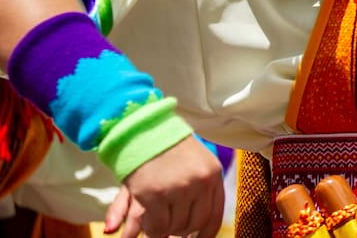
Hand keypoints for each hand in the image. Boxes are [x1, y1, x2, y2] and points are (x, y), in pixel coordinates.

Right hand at [103, 136, 225, 237]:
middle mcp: (200, 182)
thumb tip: (200, 229)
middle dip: (181, 230)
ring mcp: (178, 188)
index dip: (204, 234)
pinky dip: (150, 228)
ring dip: (164, 227)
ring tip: (157, 214)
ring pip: (174, 227)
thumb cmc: (167, 146)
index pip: (214, 216)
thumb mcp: (195, 161)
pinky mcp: (154, 194)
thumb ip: (201, 189)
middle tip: (170, 226)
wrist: (142, 129)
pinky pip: (156, 227)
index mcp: (213, 173)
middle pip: (194, 224)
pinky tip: (147, 218)